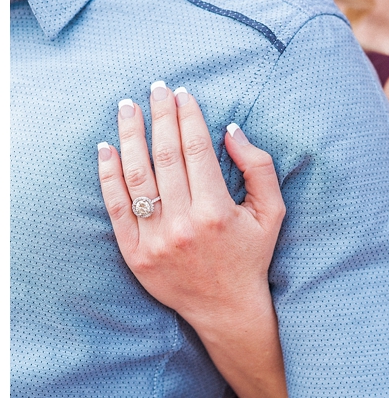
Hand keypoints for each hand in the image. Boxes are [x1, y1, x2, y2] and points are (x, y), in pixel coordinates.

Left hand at [97, 82, 285, 334]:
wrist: (227, 308)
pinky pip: (116, 207)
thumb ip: (259, 169)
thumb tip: (231, 130)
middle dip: (160, 116)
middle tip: (155, 89)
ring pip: (137, 176)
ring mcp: (155, 240)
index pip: (196, 150)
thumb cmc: (251, 256)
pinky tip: (106, 148)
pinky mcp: (135, 253)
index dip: (188, 117)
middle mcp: (183, 224)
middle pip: (166, 156)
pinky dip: (108, 175)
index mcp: (217, 212)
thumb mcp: (272, 213)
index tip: (182, 93)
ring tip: (128, 107)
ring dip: (130, 136)